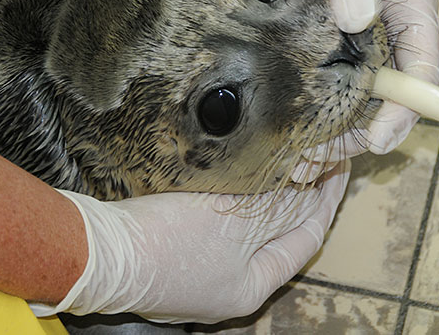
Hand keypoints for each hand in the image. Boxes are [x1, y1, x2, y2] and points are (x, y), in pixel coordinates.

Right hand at [29, 161, 349, 323]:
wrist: (97, 250)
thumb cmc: (170, 243)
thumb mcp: (235, 222)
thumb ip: (279, 203)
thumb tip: (313, 179)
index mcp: (252, 286)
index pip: (306, 238)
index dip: (327, 199)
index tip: (341, 165)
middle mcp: (227, 281)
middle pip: (277, 231)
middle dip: (298, 192)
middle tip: (317, 153)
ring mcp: (197, 265)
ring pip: (245, 221)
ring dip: (265, 188)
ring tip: (283, 151)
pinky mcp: (170, 242)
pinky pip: (215, 215)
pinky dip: (232, 191)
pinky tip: (235, 165)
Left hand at [243, 0, 438, 157]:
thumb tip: (358, 19)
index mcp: (409, 6)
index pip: (423, 69)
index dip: (408, 111)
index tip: (382, 140)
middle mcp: (386, 28)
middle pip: (391, 93)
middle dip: (367, 128)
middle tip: (330, 151)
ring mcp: (353, 37)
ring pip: (355, 94)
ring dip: (337, 124)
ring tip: (306, 147)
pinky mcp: (321, 40)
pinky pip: (324, 81)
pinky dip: (313, 106)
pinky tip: (290, 124)